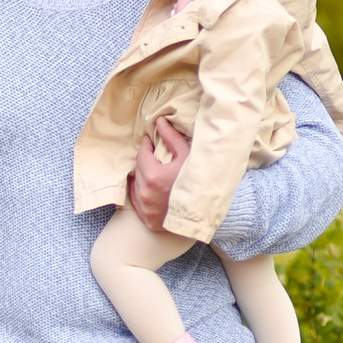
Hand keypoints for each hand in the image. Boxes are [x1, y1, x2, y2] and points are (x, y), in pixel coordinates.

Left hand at [129, 116, 191, 230]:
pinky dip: (141, 193)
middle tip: (155, 156)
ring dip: (142, 177)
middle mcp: (145, 194)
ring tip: (155, 172)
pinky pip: (137, 202)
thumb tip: (159, 121)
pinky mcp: (148, 220)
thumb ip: (171, 138)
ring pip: (136, 186)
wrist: (207, 213)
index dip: (147, 146)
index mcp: (153, 176)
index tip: (151, 141)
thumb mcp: (188, 157)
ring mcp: (146, 209)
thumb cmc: (200, 182)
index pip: (141, 155)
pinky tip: (150, 188)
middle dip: (145, 161)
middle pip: (138, 170)